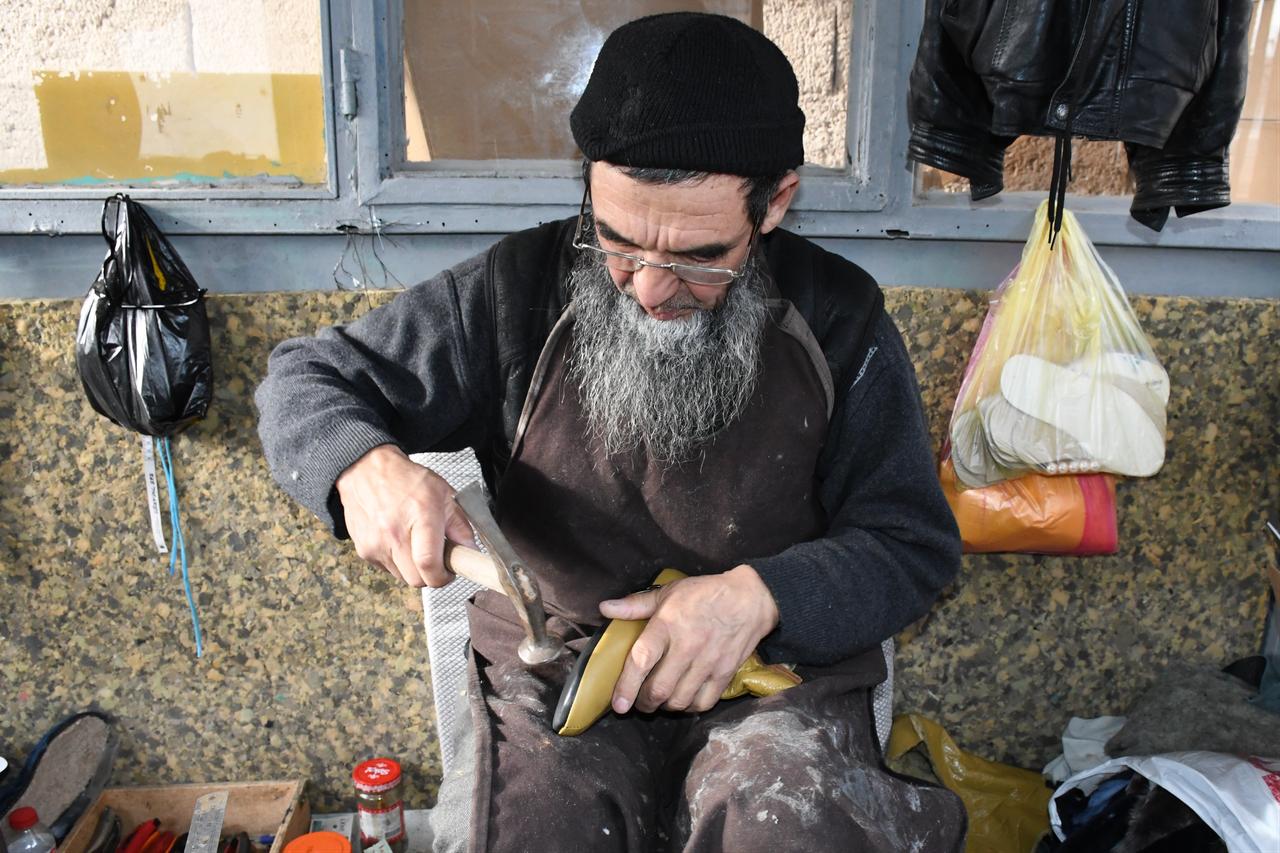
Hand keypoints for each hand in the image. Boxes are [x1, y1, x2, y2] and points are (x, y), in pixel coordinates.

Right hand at [335, 444, 474, 587]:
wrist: (366, 470)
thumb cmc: (406, 479)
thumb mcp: (443, 493)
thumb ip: (460, 525)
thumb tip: (470, 551)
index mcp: (420, 516)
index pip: (429, 564)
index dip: (443, 577)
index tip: (451, 572)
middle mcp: (394, 533)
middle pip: (416, 579)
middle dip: (430, 575)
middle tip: (436, 559)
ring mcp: (375, 544)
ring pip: (402, 577)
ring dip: (413, 568)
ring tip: (414, 543)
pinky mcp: (363, 550)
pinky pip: (387, 569)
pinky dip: (397, 562)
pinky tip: (398, 540)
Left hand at [599, 566, 778, 714]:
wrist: (749, 598)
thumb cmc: (704, 594)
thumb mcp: (668, 592)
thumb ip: (635, 605)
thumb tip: (605, 608)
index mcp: (667, 624)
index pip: (641, 660)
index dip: (626, 686)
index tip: (618, 704)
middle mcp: (687, 646)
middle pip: (659, 689)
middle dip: (643, 703)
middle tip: (638, 703)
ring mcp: (707, 662)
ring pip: (680, 700)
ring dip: (665, 707)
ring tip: (660, 702)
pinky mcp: (725, 672)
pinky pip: (703, 703)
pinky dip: (690, 708)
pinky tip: (684, 701)